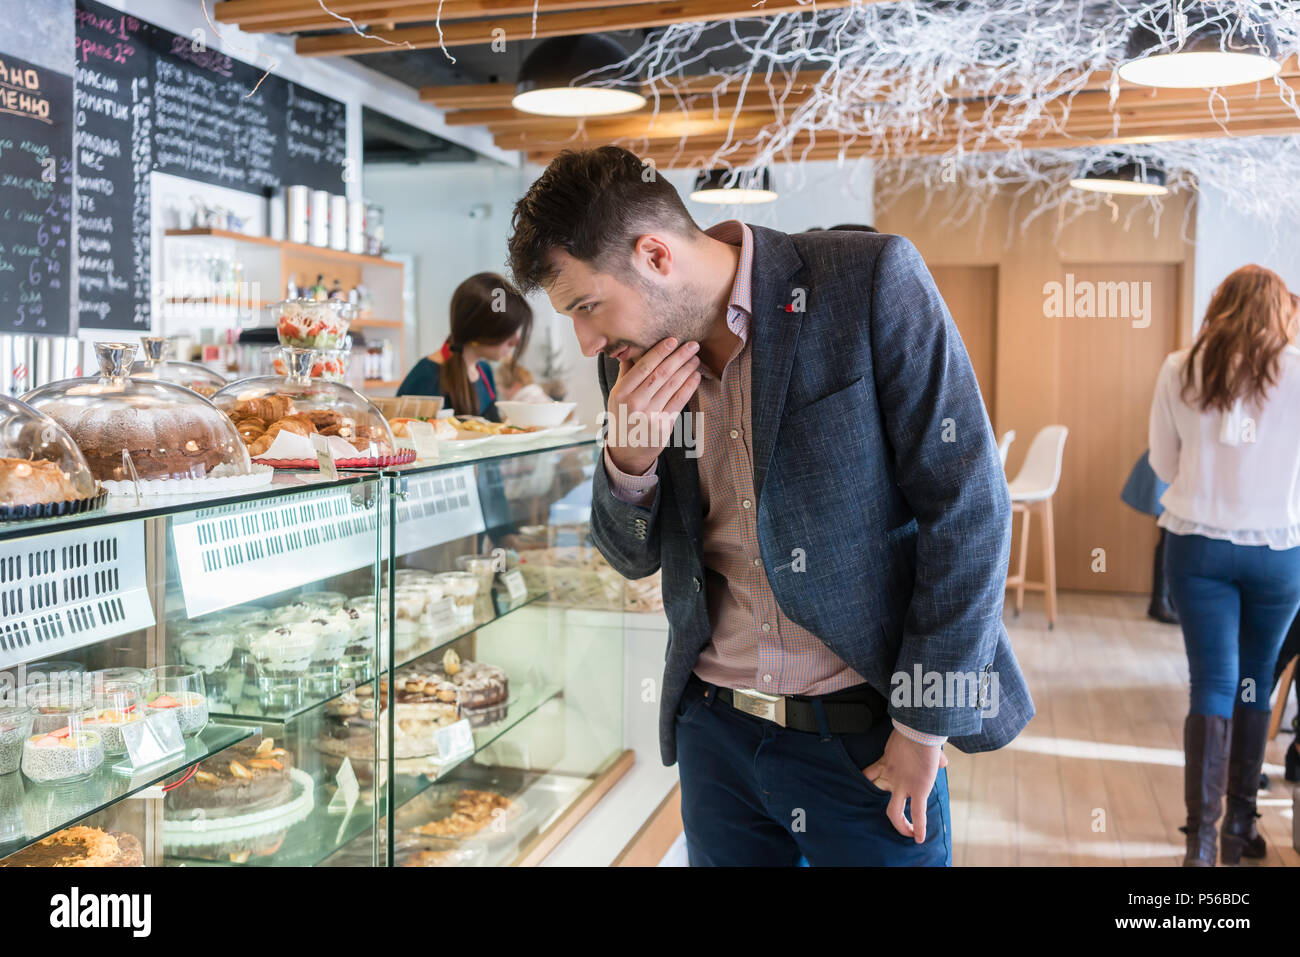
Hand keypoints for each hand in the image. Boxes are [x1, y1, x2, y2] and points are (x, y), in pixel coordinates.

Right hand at [605, 337, 701, 475]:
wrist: (626, 451)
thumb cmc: (623, 417)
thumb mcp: (616, 395)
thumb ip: (626, 373)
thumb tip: (632, 347)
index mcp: (621, 392)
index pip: (643, 367)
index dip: (660, 352)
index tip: (673, 340)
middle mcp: (634, 403)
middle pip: (660, 374)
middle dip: (679, 357)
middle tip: (693, 345)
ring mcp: (649, 416)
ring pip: (672, 386)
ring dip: (686, 369)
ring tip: (696, 358)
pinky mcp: (663, 426)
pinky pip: (679, 402)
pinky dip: (689, 387)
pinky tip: (695, 376)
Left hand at [864, 730, 948, 842]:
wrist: (921, 728)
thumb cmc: (919, 732)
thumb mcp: (919, 743)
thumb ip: (931, 755)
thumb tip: (942, 761)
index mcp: (887, 762)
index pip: (870, 774)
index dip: (867, 781)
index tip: (866, 787)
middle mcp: (891, 776)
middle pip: (878, 795)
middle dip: (882, 803)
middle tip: (893, 817)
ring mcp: (902, 785)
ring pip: (894, 811)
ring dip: (900, 824)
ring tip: (907, 834)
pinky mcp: (917, 789)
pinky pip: (918, 812)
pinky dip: (919, 827)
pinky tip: (918, 839)